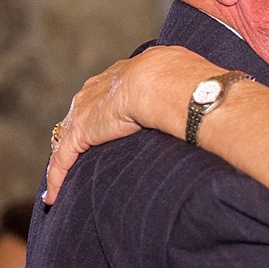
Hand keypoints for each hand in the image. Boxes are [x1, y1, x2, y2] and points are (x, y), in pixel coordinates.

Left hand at [44, 45, 222, 203]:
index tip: (108, 122)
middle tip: (78, 150)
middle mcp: (101, 87)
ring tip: (61, 177)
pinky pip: (63, 158)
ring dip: (64, 158)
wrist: (167, 82)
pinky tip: (53, 195)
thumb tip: (215, 95)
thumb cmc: (187, 79)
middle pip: (82, 111)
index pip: (109, 92)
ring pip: (67, 136)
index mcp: (127, 72)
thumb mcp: (188, 77)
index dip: (107, 108)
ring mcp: (88, 110)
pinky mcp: (82, 132)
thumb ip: (189, 88)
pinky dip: (57, 176)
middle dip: (79, 130)